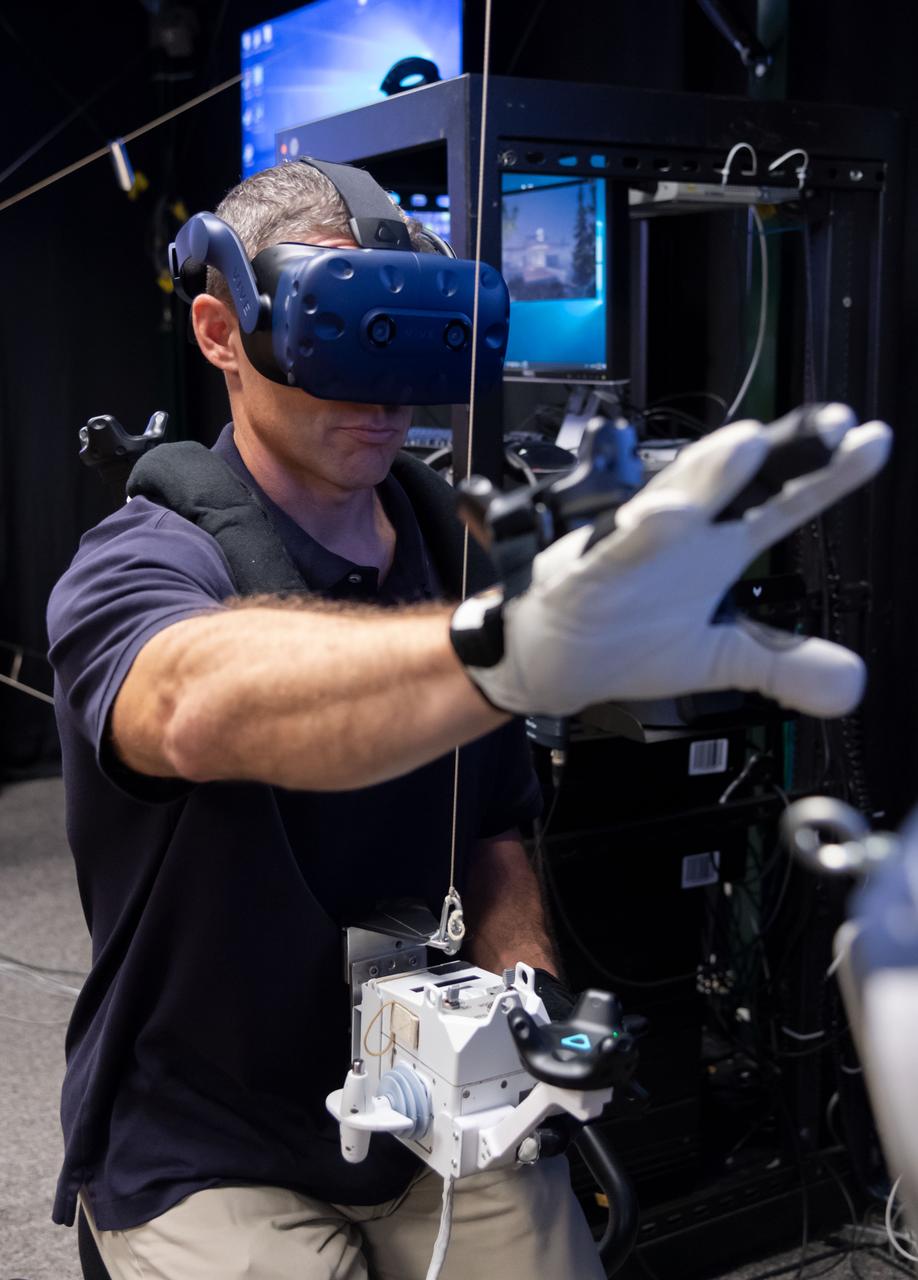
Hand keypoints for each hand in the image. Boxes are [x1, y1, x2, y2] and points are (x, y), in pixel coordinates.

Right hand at [450, 406, 890, 718]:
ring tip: (747, 446)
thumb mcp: (718, 660)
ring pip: (676, 499)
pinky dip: (640, 531)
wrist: (548, 660)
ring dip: (711, 473)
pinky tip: (666, 516)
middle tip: (832, 424)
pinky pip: (617, 546)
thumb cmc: (625, 642)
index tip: (873, 439)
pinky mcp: (590, 569)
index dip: (830, 474)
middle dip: (782, 452)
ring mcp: (636, 546)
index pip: (784, 503)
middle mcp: (684, 534)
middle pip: (739, 483)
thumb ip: (783, 664)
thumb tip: (852, 684)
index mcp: (718, 549)